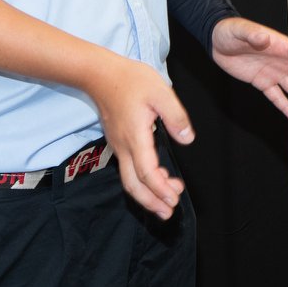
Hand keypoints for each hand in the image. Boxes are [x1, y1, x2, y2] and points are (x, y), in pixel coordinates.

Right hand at [83, 51, 195, 219]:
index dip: (160, 189)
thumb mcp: (161, 92)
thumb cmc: (131, 80)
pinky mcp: (119, 141)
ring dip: (147, 194)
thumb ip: (176, 117)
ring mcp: (119, 145)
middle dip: (150, 202)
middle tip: (168, 212)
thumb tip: (187, 139)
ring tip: (167, 201)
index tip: (175, 199)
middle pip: (133, 184)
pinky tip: (157, 179)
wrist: (100, 74)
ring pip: (129, 179)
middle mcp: (124, 146)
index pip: (146, 172)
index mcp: (135, 137)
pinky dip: (142, 181)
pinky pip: (128, 169)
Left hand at [211, 17, 287, 121]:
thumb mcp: (240, 30)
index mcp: (280, 46)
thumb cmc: (230, 31)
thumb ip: (253, 35)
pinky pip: (276, 96)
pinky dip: (285, 107)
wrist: (217, 41)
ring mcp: (273, 72)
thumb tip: (264, 38)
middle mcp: (281, 60)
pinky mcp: (262, 82)